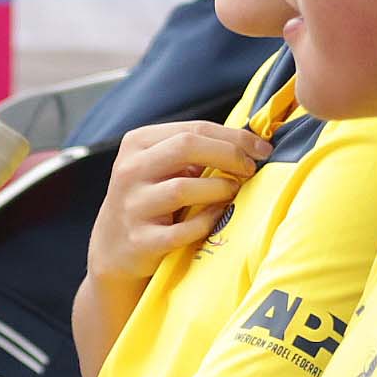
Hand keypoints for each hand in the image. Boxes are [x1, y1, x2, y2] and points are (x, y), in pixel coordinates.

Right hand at [88, 118, 268, 288]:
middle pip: (186, 147)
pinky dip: (207, 221)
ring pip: (183, 187)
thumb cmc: (150, 200)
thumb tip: (248, 142)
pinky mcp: (140, 240)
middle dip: (229, 155)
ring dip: (219, 189)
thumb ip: (193, 151)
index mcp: (136, 143)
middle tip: (251, 169)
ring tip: (232, 193)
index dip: (235, 137)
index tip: (262, 149)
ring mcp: (132, 206)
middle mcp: (130, 171)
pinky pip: (183, 229)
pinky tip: (218, 217)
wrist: (114, 247)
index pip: (194, 129)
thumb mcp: (160, 167)